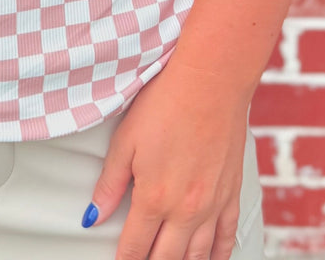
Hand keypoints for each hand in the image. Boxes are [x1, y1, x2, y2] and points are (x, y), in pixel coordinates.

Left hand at [84, 59, 252, 259]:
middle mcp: (186, 210)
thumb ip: (110, 183)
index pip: (134, 248)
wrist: (211, 81)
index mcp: (154, 198)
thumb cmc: (166, 102)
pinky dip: (218, 255)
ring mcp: (213, 205)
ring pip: (198, 256)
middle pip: (166, 259)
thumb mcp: (126, 140)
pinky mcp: (232, 193)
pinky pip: (227, 238)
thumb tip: (92, 216)